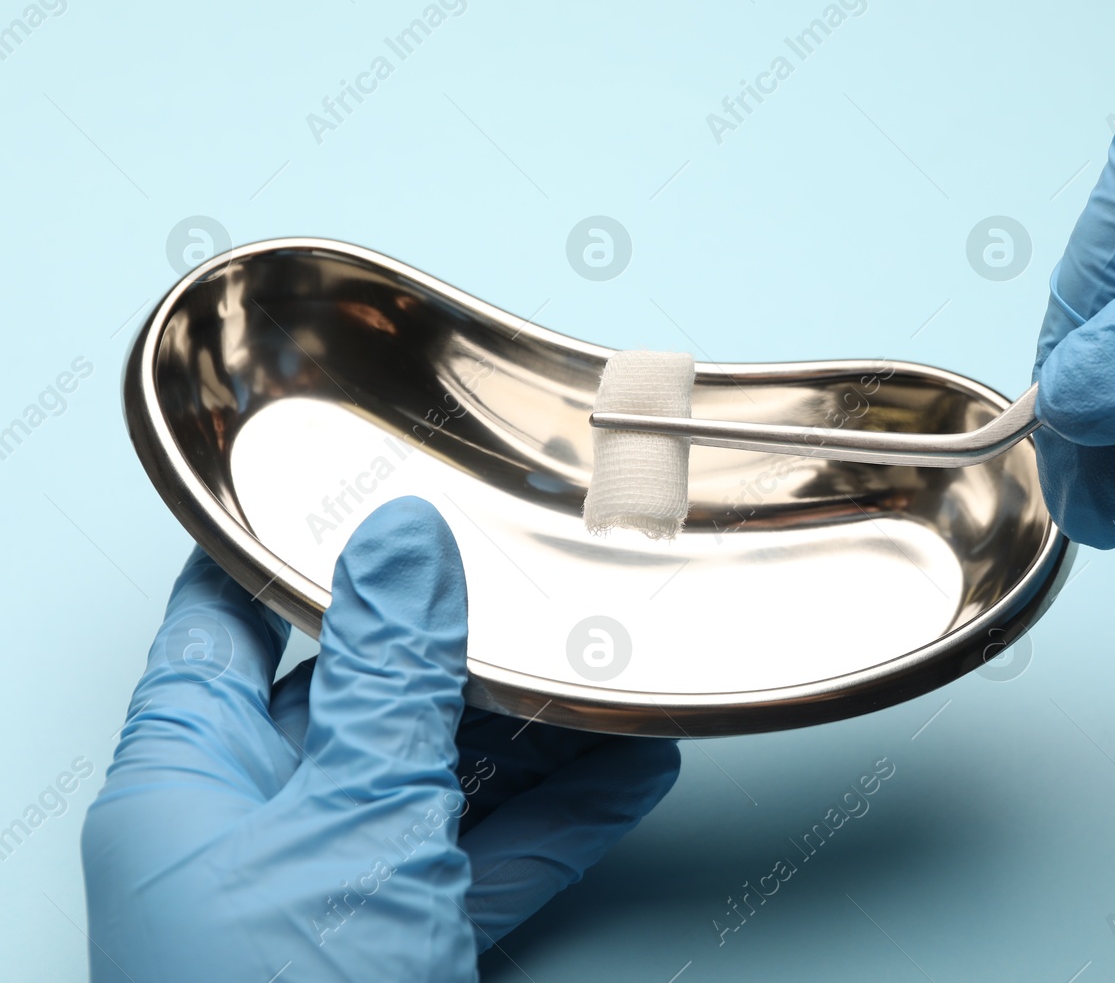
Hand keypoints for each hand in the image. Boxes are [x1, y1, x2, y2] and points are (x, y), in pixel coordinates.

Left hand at [82, 497, 679, 981]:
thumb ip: (385, 674)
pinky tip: (628, 773)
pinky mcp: (401, 944)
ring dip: (530, 731)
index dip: (289, 543)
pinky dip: (557, 820)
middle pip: (357, 692)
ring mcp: (332, 890)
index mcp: (187, 778)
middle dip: (456, 641)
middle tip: (533, 573)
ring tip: (607, 666)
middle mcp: (253, 825)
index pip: (225, 619)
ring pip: (437, 776)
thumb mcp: (348, 816)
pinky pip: (487, 859)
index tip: (364, 477)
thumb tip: (400, 541)